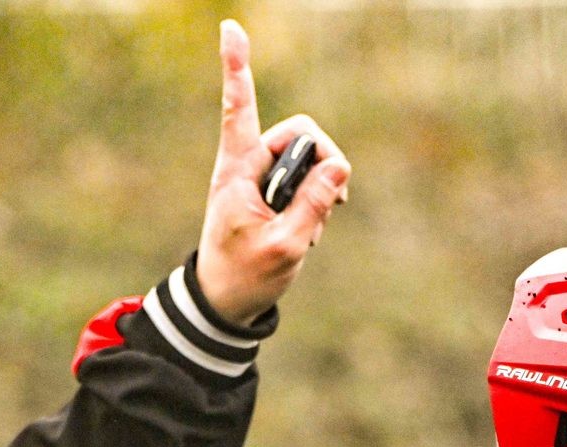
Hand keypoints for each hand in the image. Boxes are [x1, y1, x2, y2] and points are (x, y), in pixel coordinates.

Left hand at [195, 19, 350, 327]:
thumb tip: (339, 167)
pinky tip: (308, 232)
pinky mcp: (279, 195)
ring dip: (322, 192)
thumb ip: (312, 205)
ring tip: (308, 231)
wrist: (227, 298)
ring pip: (312, 161)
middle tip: (329, 203)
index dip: (237, 68)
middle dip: (322, 160)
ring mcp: (264, 180)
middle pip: (299, 133)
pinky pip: (313, 184)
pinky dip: (319, 205)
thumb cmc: (246, 274)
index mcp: (236, 170)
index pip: (237, 109)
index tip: (231, 26)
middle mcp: (249, 165)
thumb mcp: (285, 245)